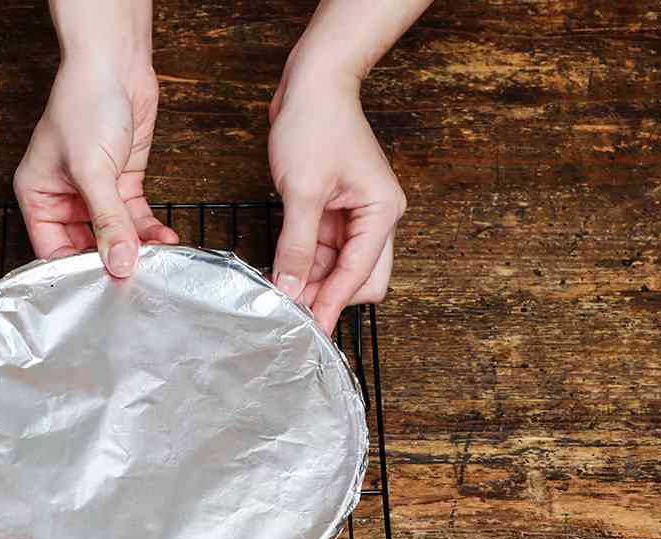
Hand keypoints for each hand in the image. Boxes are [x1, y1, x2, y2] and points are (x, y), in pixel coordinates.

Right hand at [14, 60, 177, 277]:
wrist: (116, 64)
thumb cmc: (85, 103)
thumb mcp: (92, 170)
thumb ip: (108, 221)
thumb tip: (120, 263)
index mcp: (38, 195)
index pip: (52, 250)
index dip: (75, 270)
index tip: (101, 289)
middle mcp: (64, 197)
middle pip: (86, 246)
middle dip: (111, 261)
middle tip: (134, 282)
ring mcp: (95, 192)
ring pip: (115, 234)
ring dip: (135, 248)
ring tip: (155, 263)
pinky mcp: (123, 183)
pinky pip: (135, 218)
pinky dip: (150, 231)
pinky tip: (164, 242)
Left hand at [268, 48, 406, 334]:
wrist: (311, 84)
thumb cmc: (316, 124)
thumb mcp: (302, 191)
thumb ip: (297, 246)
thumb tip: (291, 290)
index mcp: (381, 212)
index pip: (359, 274)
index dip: (332, 303)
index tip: (311, 330)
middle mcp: (375, 218)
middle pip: (359, 280)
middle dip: (327, 297)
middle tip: (291, 315)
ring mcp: (355, 216)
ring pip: (337, 269)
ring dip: (312, 282)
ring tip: (279, 297)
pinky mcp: (333, 212)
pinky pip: (322, 251)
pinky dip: (304, 264)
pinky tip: (281, 275)